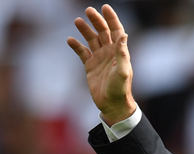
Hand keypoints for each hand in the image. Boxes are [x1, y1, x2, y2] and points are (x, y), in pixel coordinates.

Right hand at [67, 5, 135, 124]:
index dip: (111, 19)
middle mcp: (109, 52)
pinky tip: (70, 40)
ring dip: (85, 30)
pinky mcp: (90, 66)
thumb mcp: (123, 71)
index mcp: (119, 51)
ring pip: (91, 40)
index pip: (116, 30)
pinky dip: (76, 46)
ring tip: (78, 21)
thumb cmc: (120, 89)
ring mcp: (99, 58)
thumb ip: (122, 53)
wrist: (112, 104)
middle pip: (103, 32)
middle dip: (96, 21)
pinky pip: (82, 52)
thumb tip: (123, 35)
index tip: (105, 7)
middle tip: (88, 11)